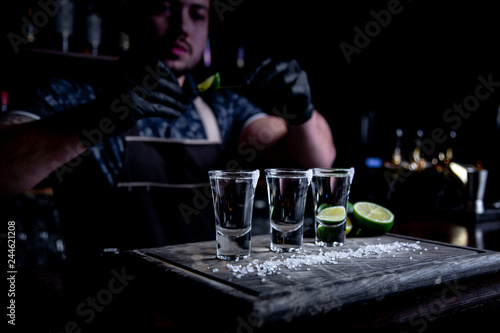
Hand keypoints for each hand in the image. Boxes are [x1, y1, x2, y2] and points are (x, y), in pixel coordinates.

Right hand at [73, 59, 189, 141]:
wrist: (94, 118)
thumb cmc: (115, 101)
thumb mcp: (129, 82)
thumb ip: (148, 78)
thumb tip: (178, 80)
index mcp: (128, 61)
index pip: (157, 66)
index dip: (171, 77)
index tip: (178, 86)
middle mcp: (130, 72)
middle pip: (161, 82)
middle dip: (177, 92)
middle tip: (186, 99)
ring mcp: (132, 88)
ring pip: (162, 96)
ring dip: (176, 103)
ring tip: (184, 108)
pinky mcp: (135, 105)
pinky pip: (159, 108)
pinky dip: (170, 111)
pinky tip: (176, 114)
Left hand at [245, 58, 313, 124]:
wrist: (294, 110)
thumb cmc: (275, 97)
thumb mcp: (263, 89)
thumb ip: (254, 84)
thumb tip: (242, 83)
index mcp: (278, 60)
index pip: (264, 62)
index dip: (253, 72)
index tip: (245, 83)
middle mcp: (290, 64)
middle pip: (275, 68)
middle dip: (262, 81)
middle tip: (253, 94)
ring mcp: (299, 74)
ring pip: (283, 80)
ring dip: (271, 93)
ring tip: (262, 103)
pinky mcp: (304, 87)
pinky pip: (291, 91)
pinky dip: (281, 99)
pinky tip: (274, 106)